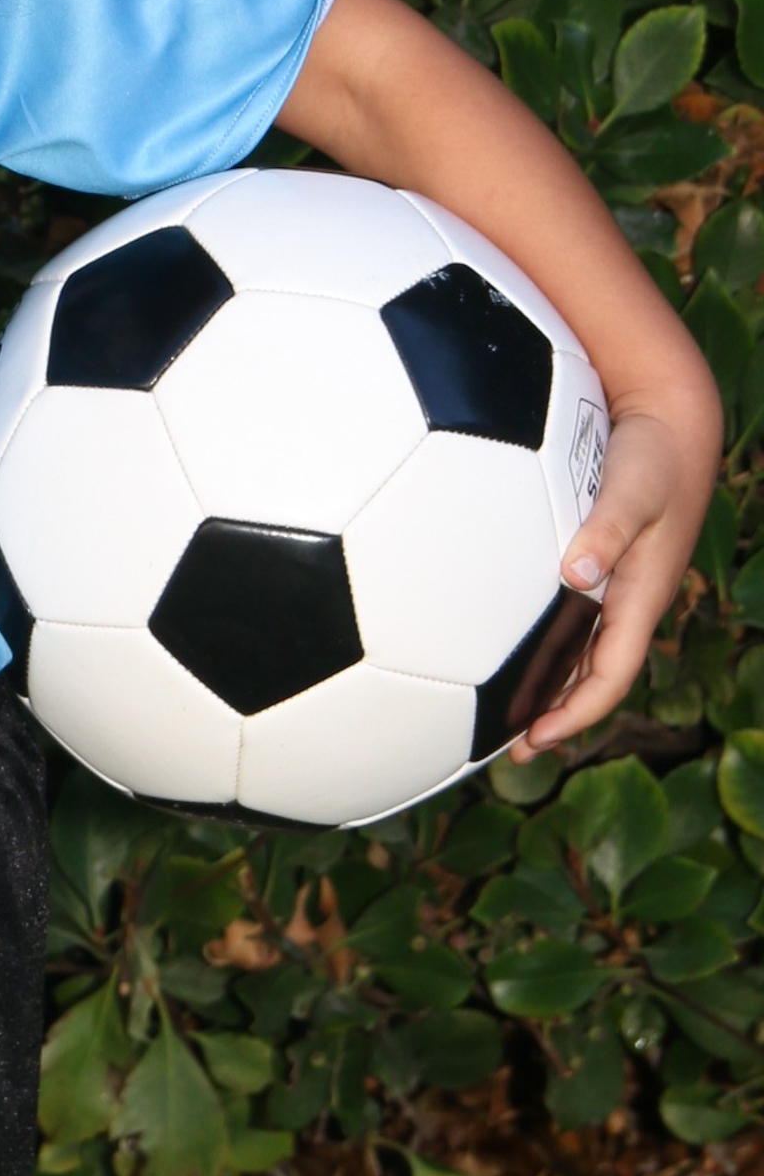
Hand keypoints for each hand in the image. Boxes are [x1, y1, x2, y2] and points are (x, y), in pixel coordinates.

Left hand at [505, 389, 723, 763]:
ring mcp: (615, 584)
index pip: (610, 674)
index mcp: (640, 596)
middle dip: (558, 716)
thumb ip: (607, 528)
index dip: (577, 713)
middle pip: (593, 675)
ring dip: (551, 686)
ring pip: (583, 651)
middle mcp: (628, 599)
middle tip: (512, 751)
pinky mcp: (599, 563)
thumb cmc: (654, 457)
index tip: (537, 739)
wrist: (671, 424)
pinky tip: (508, 644)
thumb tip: (576, 572)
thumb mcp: (634, 489)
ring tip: (504, 716)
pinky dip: (546, 644)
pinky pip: (572, 619)